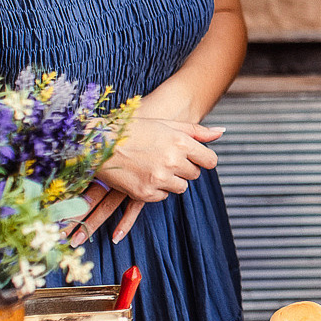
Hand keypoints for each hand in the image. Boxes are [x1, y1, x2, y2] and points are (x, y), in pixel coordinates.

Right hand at [72, 117, 222, 243]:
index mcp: (180, 141)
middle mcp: (172, 161)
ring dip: (172, 180)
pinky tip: (142, 175)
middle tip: (165, 158)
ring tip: (153, 166)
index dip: (203, 160)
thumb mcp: (166, 124)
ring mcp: (159, 179)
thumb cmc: (134, 130)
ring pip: (181, 187)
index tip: (194, 158)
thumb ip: (196, 131)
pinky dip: (156, 189)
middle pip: (195, 174)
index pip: (210, 160)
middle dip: (184, 168)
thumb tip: (222, 132)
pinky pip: (162, 196)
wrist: (98, 143)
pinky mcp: (145, 193)